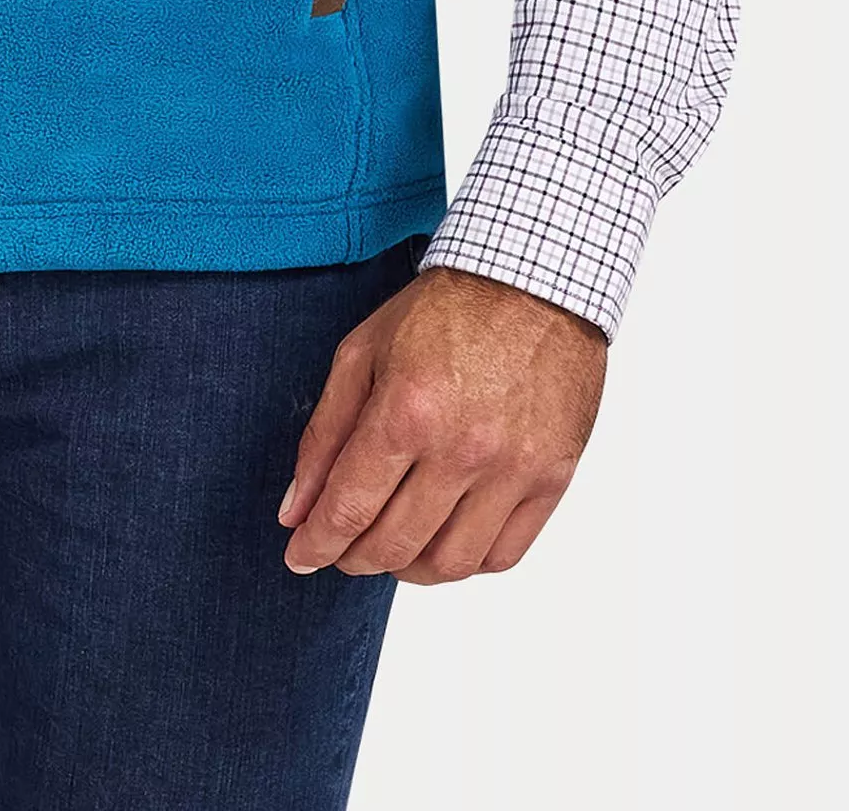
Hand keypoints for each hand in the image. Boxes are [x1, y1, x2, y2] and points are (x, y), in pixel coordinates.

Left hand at [279, 263, 605, 583]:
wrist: (534, 279)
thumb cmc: (446, 309)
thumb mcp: (363, 352)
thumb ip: (325, 434)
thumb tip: (296, 509)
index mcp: (408, 409)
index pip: (349, 508)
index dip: (316, 543)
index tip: (299, 555)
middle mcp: (463, 448)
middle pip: (395, 545)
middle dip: (353, 558)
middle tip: (340, 549)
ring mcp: (513, 469)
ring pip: (449, 564)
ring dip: (407, 569)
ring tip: (391, 547)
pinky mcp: (552, 479)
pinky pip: (502, 555)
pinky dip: (464, 563)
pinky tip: (443, 539)